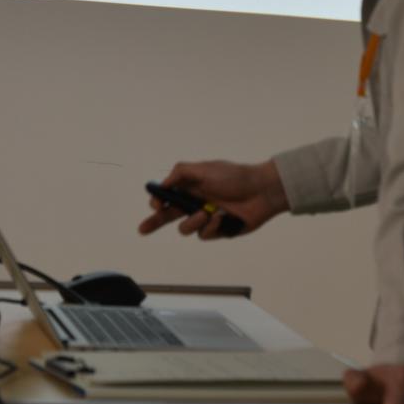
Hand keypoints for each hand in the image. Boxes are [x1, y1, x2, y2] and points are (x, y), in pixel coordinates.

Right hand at [137, 160, 289, 239]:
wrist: (261, 192)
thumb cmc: (234, 177)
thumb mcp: (204, 169)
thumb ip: (180, 173)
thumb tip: (162, 184)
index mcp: (190, 186)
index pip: (167, 196)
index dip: (157, 202)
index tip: (155, 206)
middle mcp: (195, 202)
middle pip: (169, 216)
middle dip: (154, 222)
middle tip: (142, 229)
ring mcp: (206, 217)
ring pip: (187, 228)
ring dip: (195, 221)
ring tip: (208, 212)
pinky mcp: (218, 230)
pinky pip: (205, 234)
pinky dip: (212, 226)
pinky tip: (222, 217)